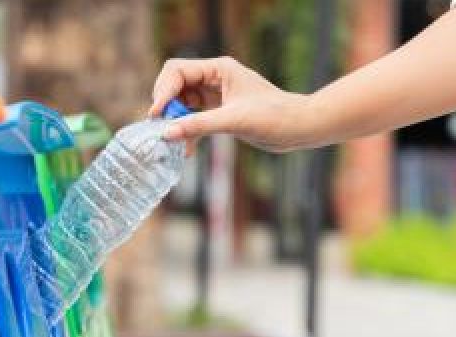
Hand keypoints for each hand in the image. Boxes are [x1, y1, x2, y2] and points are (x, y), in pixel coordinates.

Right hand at [150, 56, 308, 153]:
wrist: (299, 128)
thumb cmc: (275, 116)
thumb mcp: (234, 121)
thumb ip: (199, 125)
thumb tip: (167, 133)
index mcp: (219, 69)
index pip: (177, 71)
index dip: (162, 91)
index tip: (156, 115)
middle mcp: (215, 78)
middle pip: (176, 86)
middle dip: (167, 107)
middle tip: (162, 129)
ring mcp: (217, 94)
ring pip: (183, 104)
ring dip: (176, 121)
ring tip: (175, 143)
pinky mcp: (220, 111)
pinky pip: (195, 117)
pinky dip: (188, 131)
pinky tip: (188, 149)